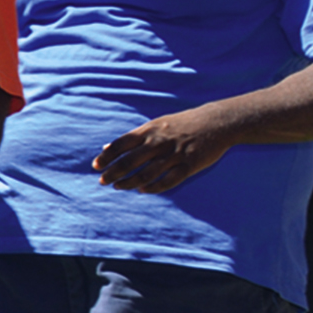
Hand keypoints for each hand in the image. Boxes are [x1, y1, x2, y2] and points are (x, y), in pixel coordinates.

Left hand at [93, 107, 232, 193]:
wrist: (217, 122)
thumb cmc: (181, 123)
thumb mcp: (155, 125)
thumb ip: (132, 137)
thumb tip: (106, 147)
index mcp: (150, 130)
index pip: (121, 144)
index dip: (106, 157)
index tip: (95, 166)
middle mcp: (159, 142)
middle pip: (130, 161)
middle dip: (113, 173)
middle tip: (103, 181)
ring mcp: (174, 154)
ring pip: (147, 174)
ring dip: (129, 182)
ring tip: (118, 187)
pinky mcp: (189, 165)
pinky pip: (168, 181)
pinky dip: (153, 187)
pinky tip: (143, 190)